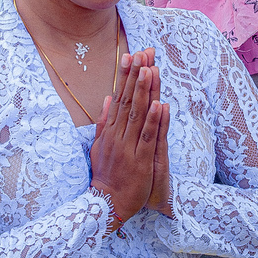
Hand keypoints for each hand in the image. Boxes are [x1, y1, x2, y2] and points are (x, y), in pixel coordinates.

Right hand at [90, 51, 165, 224]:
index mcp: (109, 131)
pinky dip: (154, 120)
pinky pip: (148, 137)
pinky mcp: (141, 160)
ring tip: (150, 69)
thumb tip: (108, 99)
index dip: (125, 76)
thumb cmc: (105, 175)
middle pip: (128, 100)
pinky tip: (158, 103)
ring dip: (144, 91)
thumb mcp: (99, 146)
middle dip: (135, 76)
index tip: (131, 55)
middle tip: (142, 53)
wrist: (107, 204)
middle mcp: (118, 135)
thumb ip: (103, 122)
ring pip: (138, 114)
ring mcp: (129, 147)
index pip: (119, 97)